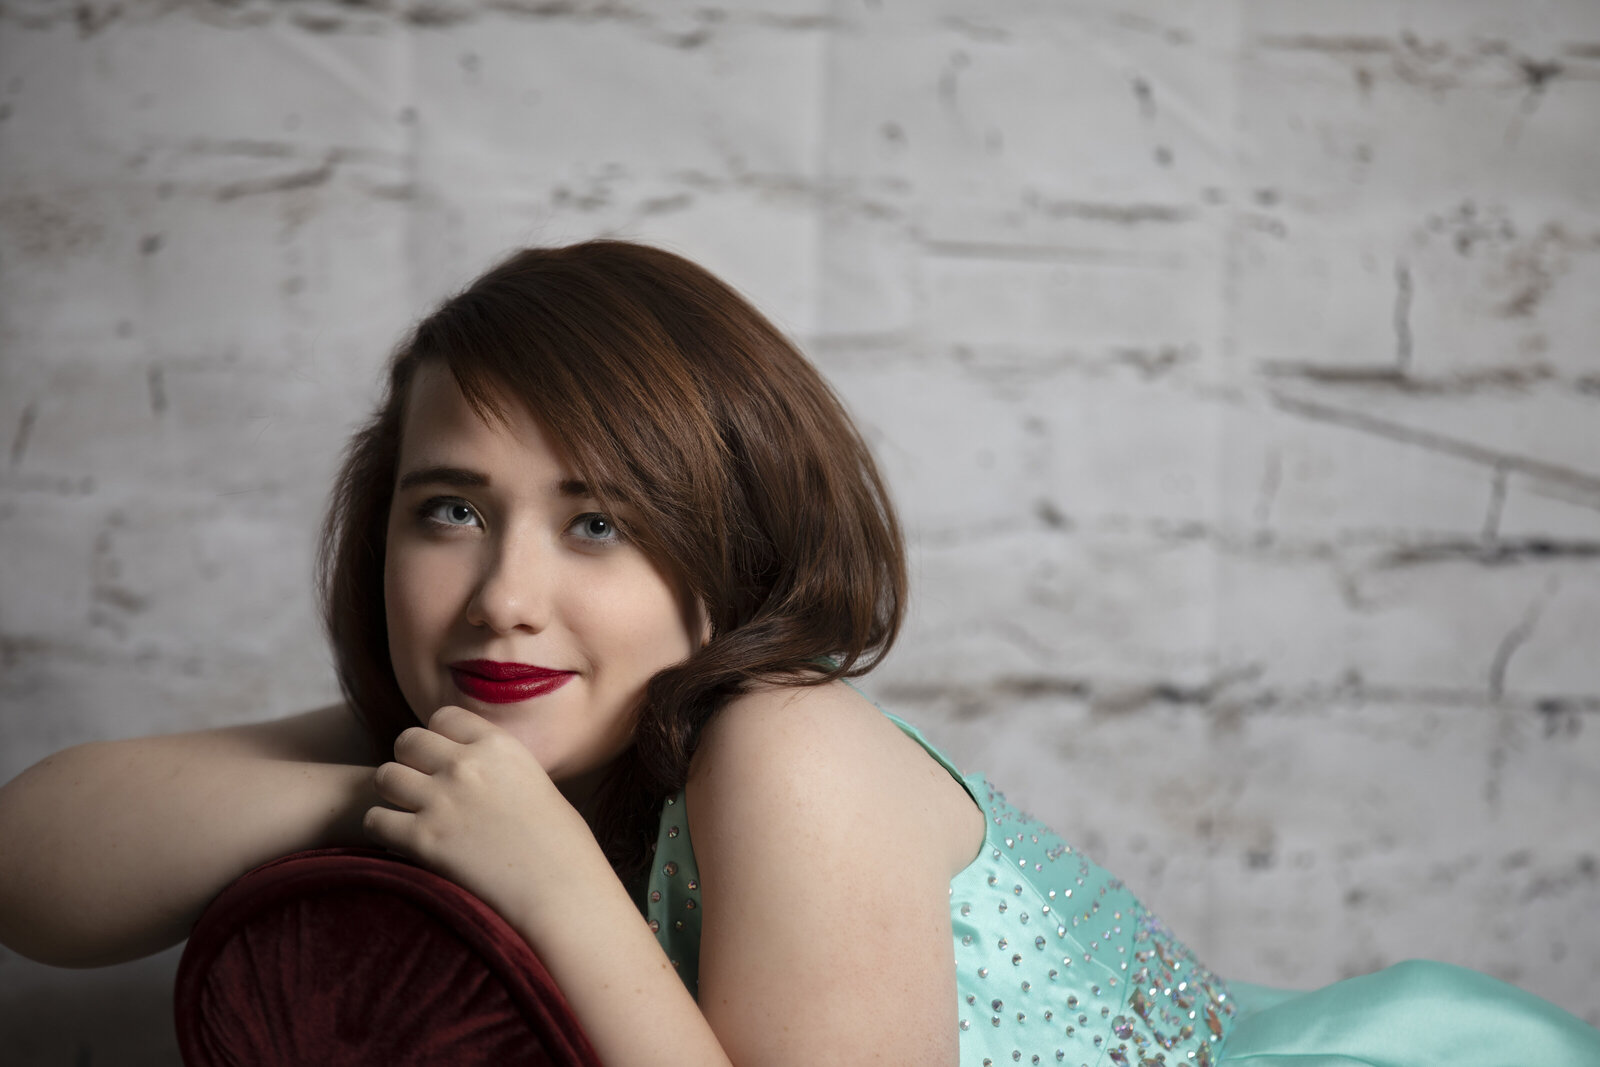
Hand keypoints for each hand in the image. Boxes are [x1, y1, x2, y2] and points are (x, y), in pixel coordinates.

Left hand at [364, 705, 605, 935]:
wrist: (560, 891)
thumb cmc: (562, 846)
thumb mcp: (537, 784)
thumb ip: (501, 769)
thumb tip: (481, 772)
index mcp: (498, 746)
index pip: (444, 717)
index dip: (438, 737)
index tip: (442, 758)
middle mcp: (466, 765)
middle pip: (407, 741)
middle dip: (408, 761)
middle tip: (420, 786)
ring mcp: (442, 801)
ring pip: (385, 776)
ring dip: (392, 794)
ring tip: (408, 813)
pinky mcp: (423, 840)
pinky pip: (376, 820)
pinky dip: (383, 830)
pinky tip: (401, 841)